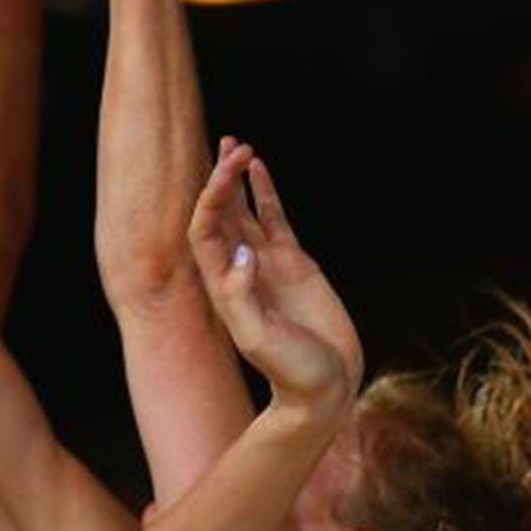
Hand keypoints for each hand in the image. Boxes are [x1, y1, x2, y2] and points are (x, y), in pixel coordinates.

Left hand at [188, 142, 360, 414]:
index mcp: (223, 287)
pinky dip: (266, 194)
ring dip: (236, 180)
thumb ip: (244, 299)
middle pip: (219, 214)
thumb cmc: (291, 372)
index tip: (226, 173)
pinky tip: (259, 169)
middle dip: (221, 179)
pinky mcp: (295, 264)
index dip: (210, 199)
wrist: (325, 388)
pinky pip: (275, 220)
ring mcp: (265, 265)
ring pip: (243, 212)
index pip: (205, 230)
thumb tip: (241, 256)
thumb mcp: (261, 340)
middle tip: (230, 143)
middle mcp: (238, 271)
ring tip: (234, 143)